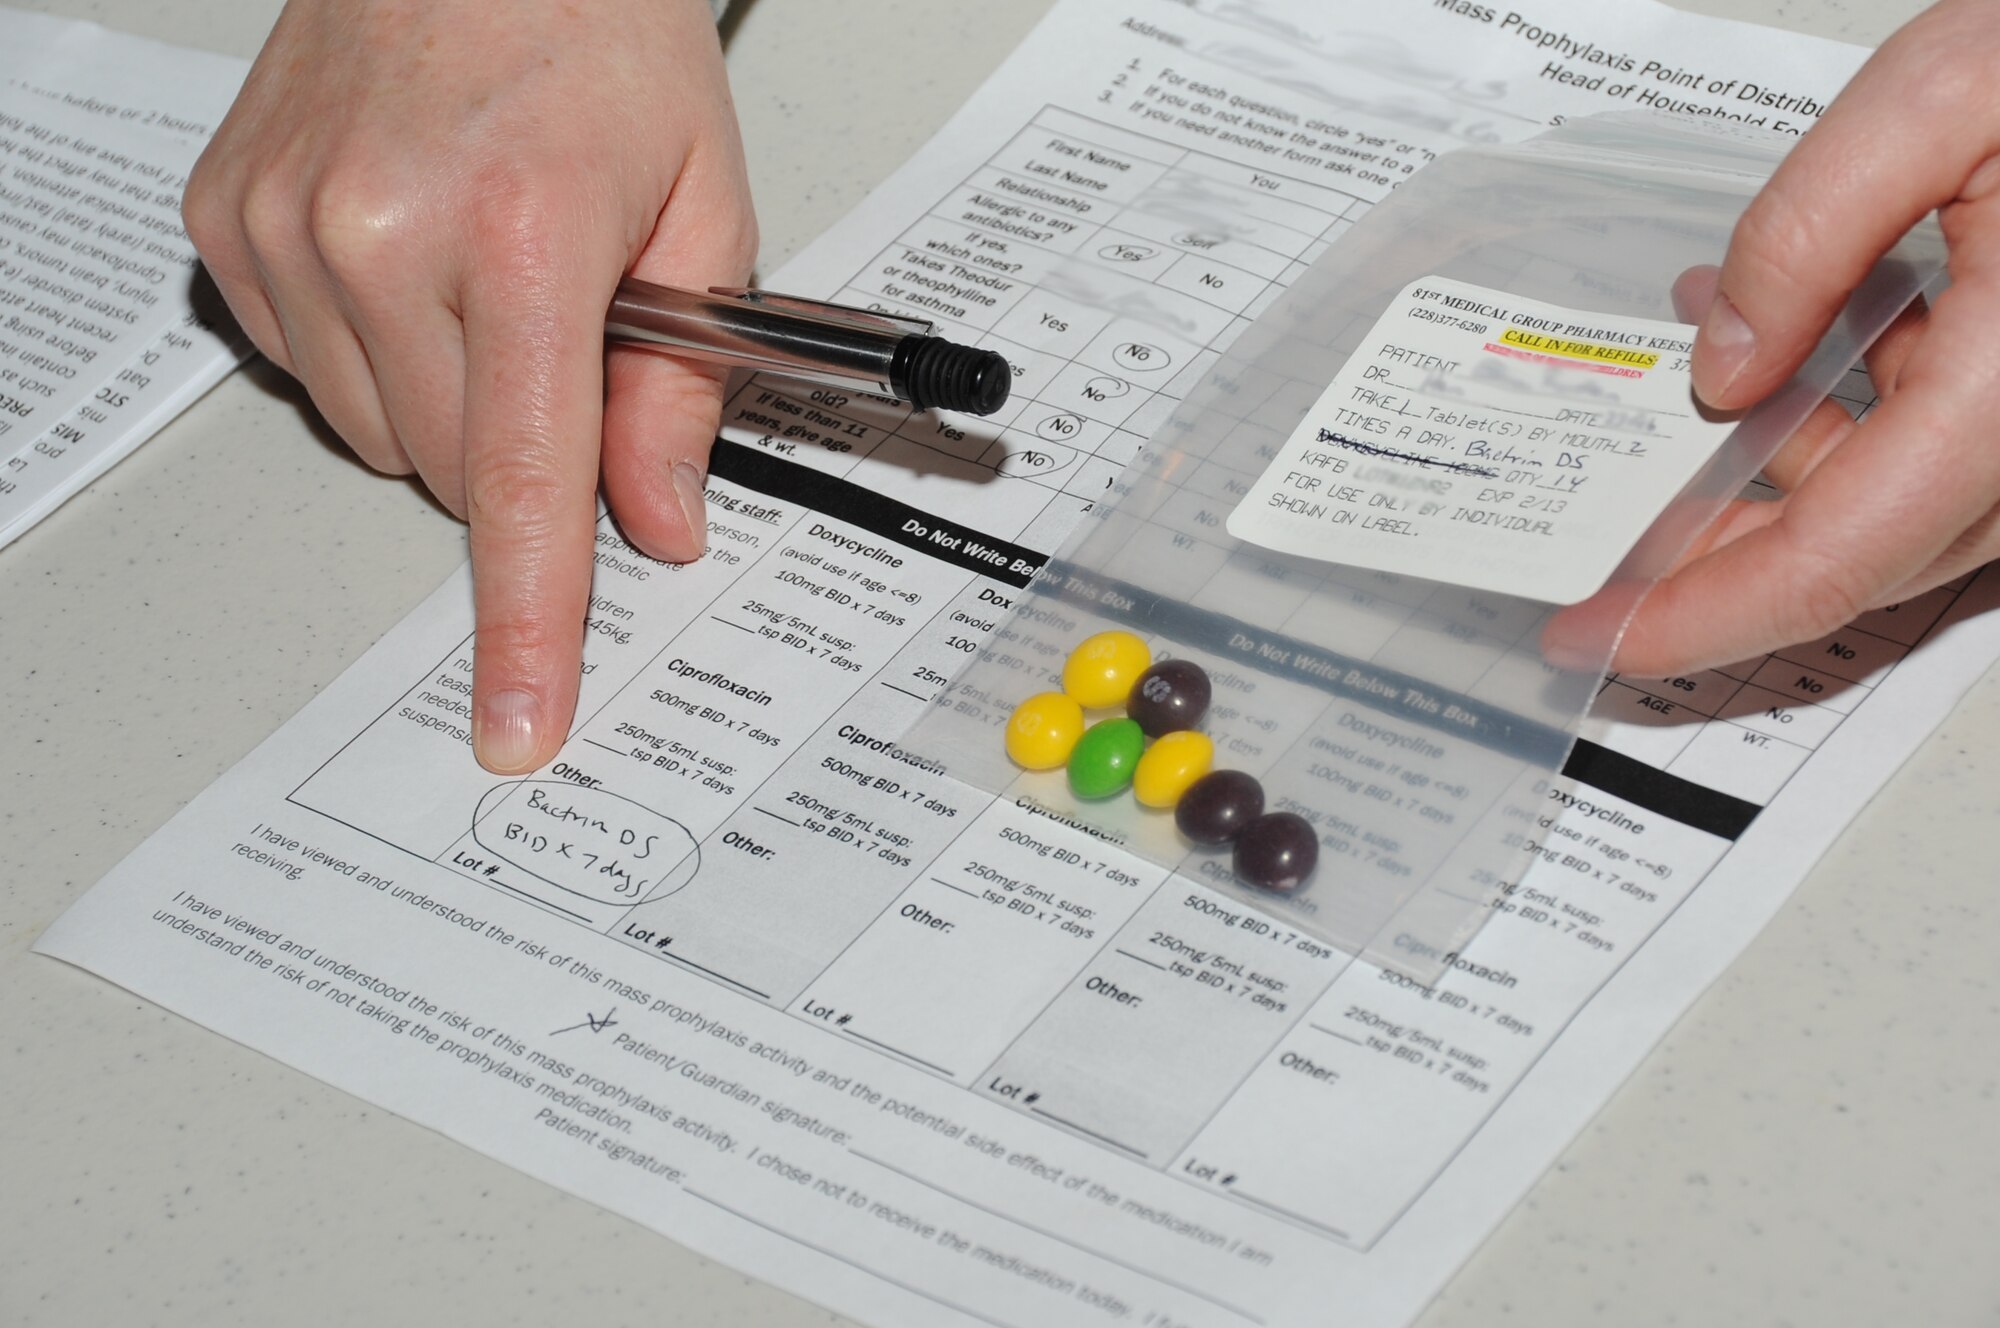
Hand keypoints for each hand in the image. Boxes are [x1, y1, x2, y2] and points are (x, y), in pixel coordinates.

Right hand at [184, 0, 756, 771]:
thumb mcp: (701, 199)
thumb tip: (658, 522)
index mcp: (519, 230)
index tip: (517, 718)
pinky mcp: (229, 223)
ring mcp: (285, 228)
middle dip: (527, 447)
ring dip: (450, 403)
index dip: (528, 620)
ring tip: (492, 273)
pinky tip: (416, 259)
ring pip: (381, 438)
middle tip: (566, 331)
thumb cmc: (593, 27)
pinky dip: (377, 352)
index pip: (524, 481)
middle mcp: (378, 232)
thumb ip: (685, 382)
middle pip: (456, 476)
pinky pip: (312, 372)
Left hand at [1547, 0, 1999, 675]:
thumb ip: (1809, 232)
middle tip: (1597, 552)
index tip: (1593, 635)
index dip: (1695, 615)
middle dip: (1712, 564)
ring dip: (1771, 481)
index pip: (1832, 558)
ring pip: (1895, 514)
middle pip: (1855, 557)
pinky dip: (1846, 430)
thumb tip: (1724, 367)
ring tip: (1671, 407)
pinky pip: (1941, 456)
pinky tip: (1784, 354)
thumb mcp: (1946, 96)